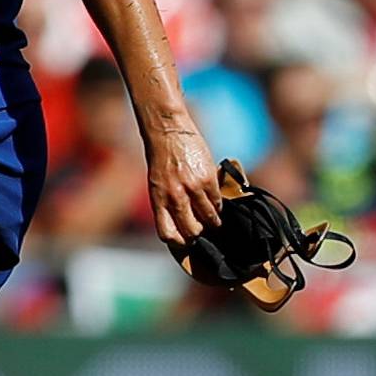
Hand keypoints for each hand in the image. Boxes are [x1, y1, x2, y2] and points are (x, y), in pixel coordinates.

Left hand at [145, 120, 221, 248]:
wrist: (168, 132)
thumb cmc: (161, 159)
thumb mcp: (157, 184)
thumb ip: (167, 203)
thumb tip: (183, 221)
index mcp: (158, 200)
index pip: (167, 234)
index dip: (178, 242)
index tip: (185, 242)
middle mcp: (175, 197)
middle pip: (192, 231)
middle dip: (199, 235)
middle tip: (204, 232)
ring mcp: (192, 189)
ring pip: (209, 219)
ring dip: (214, 222)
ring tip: (215, 221)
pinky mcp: (208, 179)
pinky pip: (217, 202)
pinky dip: (219, 206)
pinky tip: (217, 204)